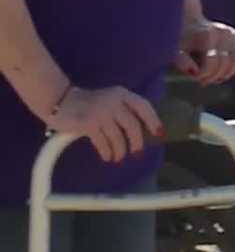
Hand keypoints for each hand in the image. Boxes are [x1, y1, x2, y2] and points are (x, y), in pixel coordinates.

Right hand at [45, 86, 161, 162]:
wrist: (59, 100)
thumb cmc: (88, 103)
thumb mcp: (110, 100)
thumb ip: (124, 110)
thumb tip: (142, 131)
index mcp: (122, 94)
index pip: (143, 106)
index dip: (153, 120)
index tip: (159, 134)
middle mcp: (113, 101)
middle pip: (133, 126)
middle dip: (137, 142)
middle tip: (136, 153)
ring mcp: (101, 112)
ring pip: (118, 137)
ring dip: (120, 151)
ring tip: (117, 158)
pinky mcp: (88, 123)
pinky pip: (103, 142)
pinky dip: (107, 152)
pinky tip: (107, 156)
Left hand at [177, 20, 234, 84]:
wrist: (189, 22)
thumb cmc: (181, 39)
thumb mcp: (176, 50)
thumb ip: (182, 61)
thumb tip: (194, 70)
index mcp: (207, 35)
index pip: (212, 64)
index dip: (203, 75)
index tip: (195, 75)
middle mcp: (223, 33)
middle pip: (226, 65)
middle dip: (214, 76)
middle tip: (204, 79)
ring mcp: (233, 34)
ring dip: (228, 73)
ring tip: (216, 75)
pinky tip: (229, 70)